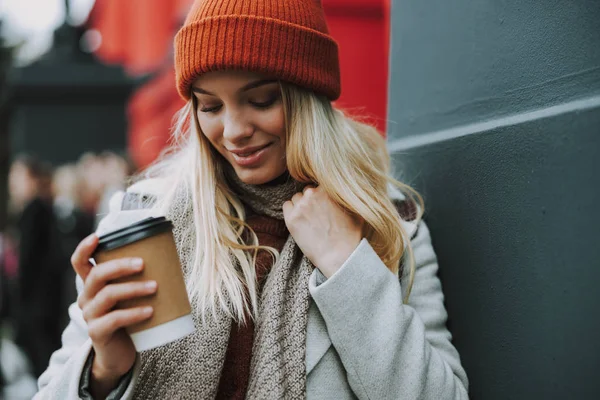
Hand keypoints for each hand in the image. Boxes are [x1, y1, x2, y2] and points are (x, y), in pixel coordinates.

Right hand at [71, 234, 156, 396]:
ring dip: (133, 288)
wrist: (119, 354)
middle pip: (97, 275)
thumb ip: (139, 279)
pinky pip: (114, 319)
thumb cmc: (129, 318)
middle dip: (120, 266)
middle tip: (143, 264)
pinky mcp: (97, 333)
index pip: (79, 263)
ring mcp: (90, 315)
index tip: (97, 236)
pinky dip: (133, 313)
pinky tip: (150, 310)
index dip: (84, 248)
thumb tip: (170, 258)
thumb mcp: (130, 296)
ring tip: (155, 286)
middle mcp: (86, 297)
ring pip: (107, 295)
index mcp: (93, 285)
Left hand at [283, 186, 362, 277]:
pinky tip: (300, 221)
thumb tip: (347, 188)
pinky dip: (291, 212)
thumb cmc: (350, 235)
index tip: (324, 205)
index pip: (319, 185)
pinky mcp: (291, 218)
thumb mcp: (356, 209)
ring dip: (301, 206)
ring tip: (310, 220)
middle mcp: (313, 194)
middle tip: (317, 214)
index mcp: (328, 189)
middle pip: (307, 191)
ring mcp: (301, 206)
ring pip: (296, 198)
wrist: (339, 256)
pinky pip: (286, 206)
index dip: (322, 196)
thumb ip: (348, 195)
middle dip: (312, 200)